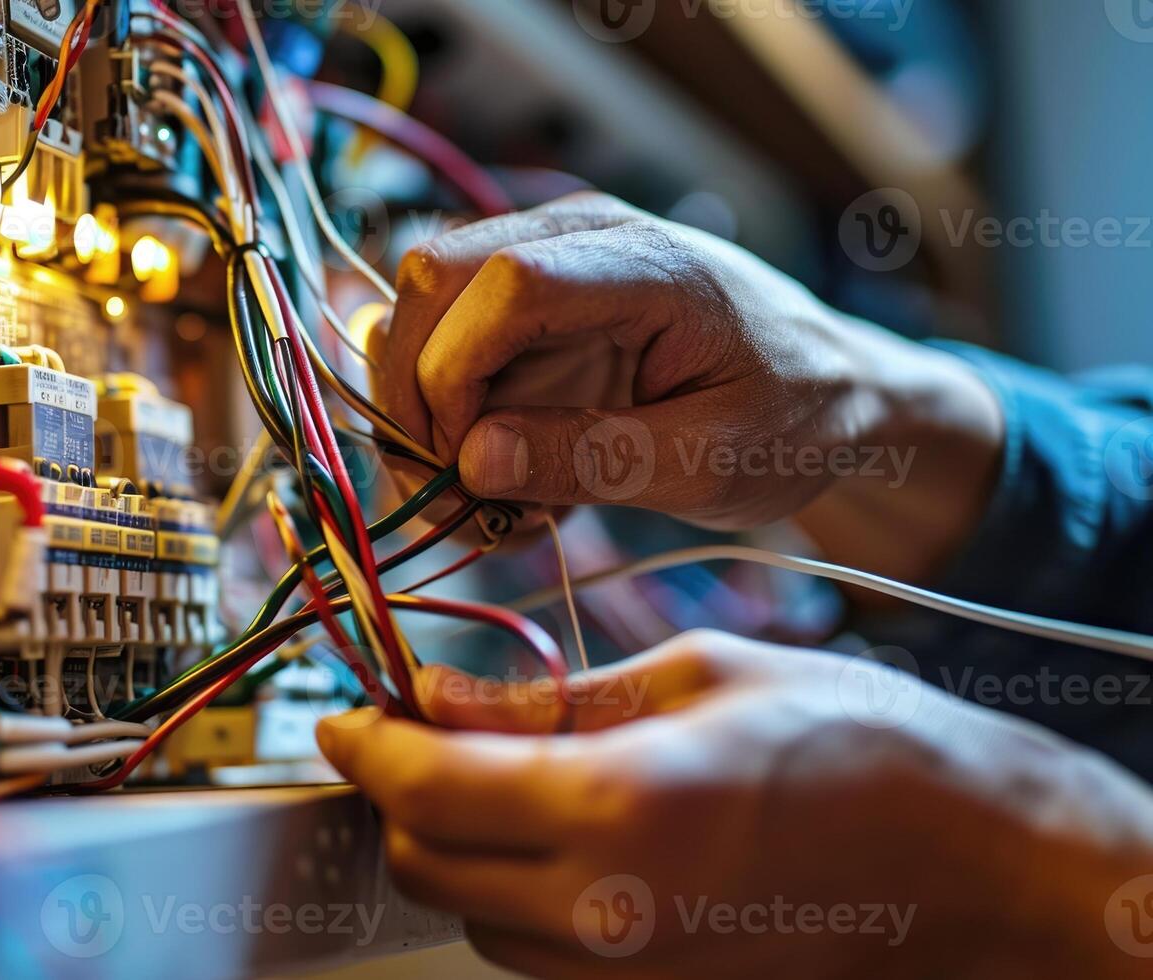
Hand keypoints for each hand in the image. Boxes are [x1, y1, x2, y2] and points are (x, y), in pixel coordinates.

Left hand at [318, 631, 1152, 978]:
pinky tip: (554, 832)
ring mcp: (633, 973)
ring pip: (473, 917)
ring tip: (493, 775)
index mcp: (619, 809)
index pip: (427, 789)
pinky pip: (539, 952)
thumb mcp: (700, 674)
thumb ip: (554, 695)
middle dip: (399, 795)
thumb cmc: (862, 745)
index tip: (344, 713)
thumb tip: (442, 694)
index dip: (364, 746)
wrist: (974, 862)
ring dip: (456, 845)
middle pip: (428, 865)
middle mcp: (610, 913)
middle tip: (416, 730)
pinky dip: (514, 892)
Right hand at [373, 193, 1004, 578]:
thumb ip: (598, 456)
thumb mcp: (714, 461)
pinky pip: (451, 349)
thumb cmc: (796, 419)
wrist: (834, 390)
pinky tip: (506, 481)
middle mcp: (581, 239)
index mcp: (644, 264)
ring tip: (485, 505)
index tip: (463, 466)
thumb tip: (473, 461)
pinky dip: (451, 421)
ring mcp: (550, 263)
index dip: (452, 374)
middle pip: (430, 281)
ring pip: (422, 316)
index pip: (502, 282)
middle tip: (446, 499)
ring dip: (424, 416)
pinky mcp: (533, 307)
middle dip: (412, 395)